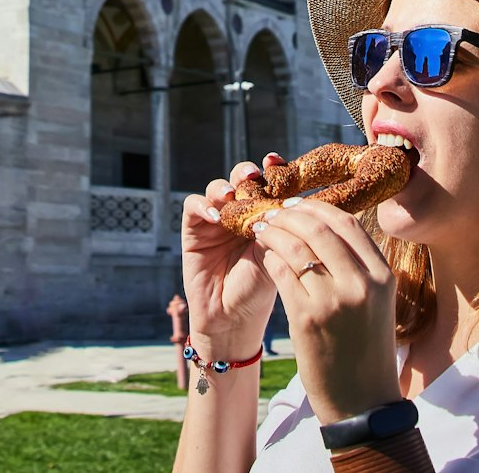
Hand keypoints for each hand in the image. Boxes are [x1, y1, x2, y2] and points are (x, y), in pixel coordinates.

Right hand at [180, 154, 284, 360]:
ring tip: (231, 195)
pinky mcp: (194, 230)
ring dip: (224, 186)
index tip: (278, 162)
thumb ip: (276, 225)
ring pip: (217, 187)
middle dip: (246, 171)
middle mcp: (241, 211)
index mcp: (265, 212)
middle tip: (254, 175)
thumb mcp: (275, 252)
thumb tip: (284, 199)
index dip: (271, 169)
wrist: (233, 317)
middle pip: (240, 179)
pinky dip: (203, 205)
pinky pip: (194, 206)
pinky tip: (215, 216)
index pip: (267, 181)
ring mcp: (217, 219)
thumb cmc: (260, 287)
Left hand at [251, 199, 400, 424]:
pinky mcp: (308, 319)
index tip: (300, 204)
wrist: (361, 402)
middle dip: (293, 214)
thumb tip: (327, 229)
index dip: (319, 207)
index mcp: (382, 275)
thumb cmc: (365, 349)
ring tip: (262, 228)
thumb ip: (358, 266)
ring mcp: (334, 301)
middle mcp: (361, 284)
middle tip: (275, 212)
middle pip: (321, 228)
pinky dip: (270, 258)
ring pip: (297, 247)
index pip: (348, 223)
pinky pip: (283, 274)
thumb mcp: (375, 301)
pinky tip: (264, 256)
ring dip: (275, 232)